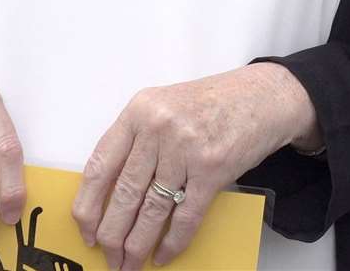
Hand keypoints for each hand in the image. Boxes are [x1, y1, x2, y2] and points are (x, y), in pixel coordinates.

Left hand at [72, 63, 318, 270]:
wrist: (264, 96)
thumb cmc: (213, 103)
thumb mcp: (164, 107)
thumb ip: (137, 140)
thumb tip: (110, 195)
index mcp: (139, 111)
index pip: (100, 166)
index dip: (88, 205)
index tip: (85, 230)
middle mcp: (158, 128)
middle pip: (124, 194)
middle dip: (112, 234)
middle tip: (108, 256)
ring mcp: (186, 149)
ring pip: (152, 209)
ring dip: (138, 244)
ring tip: (130, 263)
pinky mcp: (213, 169)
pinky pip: (186, 216)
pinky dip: (173, 241)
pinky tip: (164, 254)